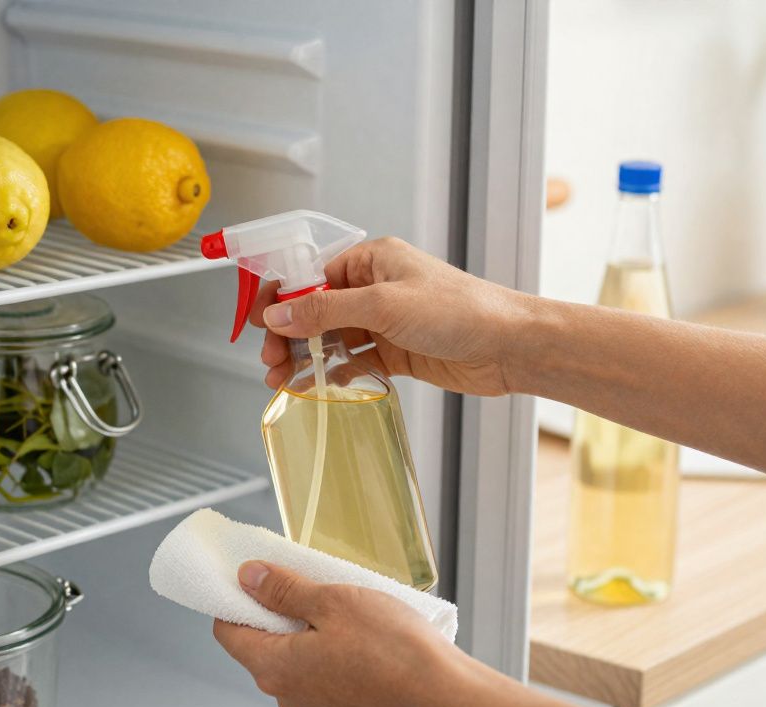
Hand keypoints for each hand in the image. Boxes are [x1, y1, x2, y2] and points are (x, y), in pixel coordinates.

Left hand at [212, 561, 466, 706]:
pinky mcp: (339, 706)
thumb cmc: (392, 649)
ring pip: (290, 655)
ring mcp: (313, 705)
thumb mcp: (330, 601)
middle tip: (299, 579)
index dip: (234, 598)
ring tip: (334, 602)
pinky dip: (324, 646)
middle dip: (273, 609)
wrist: (443, 691)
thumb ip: (282, 589)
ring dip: (303, 626)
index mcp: (274, 669)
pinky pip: (316, 669)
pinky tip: (352, 628)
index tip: (250, 574)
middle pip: (258, 642)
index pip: (227, 630)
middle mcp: (287, 695)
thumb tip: (248, 578)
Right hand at [251, 237, 533, 395]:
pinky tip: (316, 386)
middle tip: (270, 359)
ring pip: (331, 339)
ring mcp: (385, 321)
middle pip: (314, 310)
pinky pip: (353, 361)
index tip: (256, 321)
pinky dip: (332, 374)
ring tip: (283, 379)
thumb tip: (278, 314)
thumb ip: (325, 311)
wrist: (509, 346)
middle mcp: (375, 288)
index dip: (280, 298)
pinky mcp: (396, 352)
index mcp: (371, 260)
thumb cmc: (461, 310)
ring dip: (306, 358)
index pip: (310, 275)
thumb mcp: (383, 305)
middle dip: (288, 334)